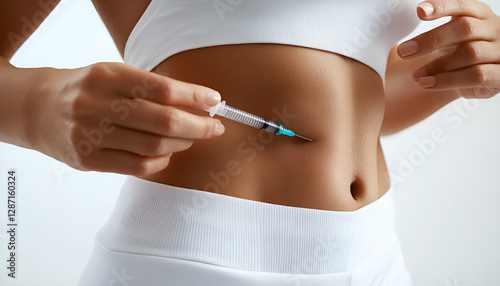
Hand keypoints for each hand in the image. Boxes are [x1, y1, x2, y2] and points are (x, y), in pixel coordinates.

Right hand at [27, 62, 224, 175]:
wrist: (35, 109)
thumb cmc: (85, 90)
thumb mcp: (111, 74)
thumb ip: (148, 86)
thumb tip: (198, 101)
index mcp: (106, 76)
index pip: (162, 88)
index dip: (194, 96)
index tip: (215, 101)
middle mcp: (96, 104)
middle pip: (163, 121)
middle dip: (198, 126)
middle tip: (215, 127)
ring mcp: (89, 135)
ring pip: (153, 146)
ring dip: (182, 144)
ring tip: (191, 138)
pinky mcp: (87, 160)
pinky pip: (138, 166)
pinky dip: (161, 161)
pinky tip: (167, 154)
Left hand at [397, 0, 499, 98]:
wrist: (481, 77)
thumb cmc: (460, 51)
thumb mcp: (447, 36)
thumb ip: (430, 30)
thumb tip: (394, 25)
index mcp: (481, 14)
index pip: (463, 5)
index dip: (441, 7)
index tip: (418, 12)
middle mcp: (495, 29)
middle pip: (464, 29)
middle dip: (430, 40)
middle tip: (403, 51)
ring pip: (470, 54)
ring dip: (437, 65)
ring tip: (415, 75)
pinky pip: (477, 75)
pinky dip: (448, 80)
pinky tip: (427, 83)